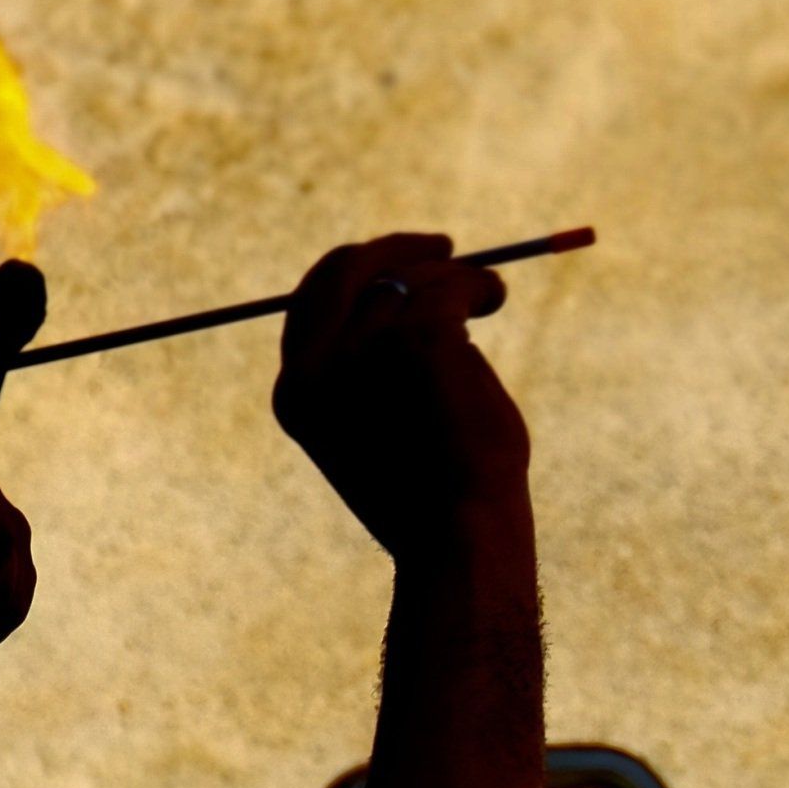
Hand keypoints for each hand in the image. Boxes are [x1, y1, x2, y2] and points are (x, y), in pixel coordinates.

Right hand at [273, 234, 529, 563]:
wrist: (456, 538)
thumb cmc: (431, 497)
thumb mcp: (381, 426)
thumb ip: (374, 367)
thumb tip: (406, 294)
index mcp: (296, 393)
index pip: (309, 302)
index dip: (354, 272)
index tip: (394, 263)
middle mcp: (316, 367)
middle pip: (346, 269)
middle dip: (396, 249)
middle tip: (443, 249)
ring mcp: (364, 349)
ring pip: (410, 274)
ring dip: (453, 276)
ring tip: (487, 296)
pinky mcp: (419, 337)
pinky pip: (453, 284)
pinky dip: (478, 286)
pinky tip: (493, 301)